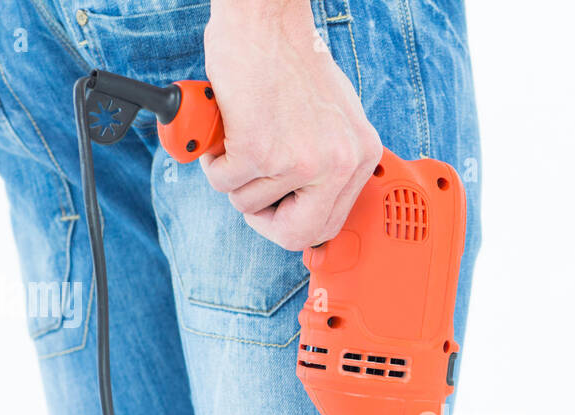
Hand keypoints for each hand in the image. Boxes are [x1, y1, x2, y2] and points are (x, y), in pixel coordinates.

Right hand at [201, 0, 382, 250]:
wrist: (266, 18)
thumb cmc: (291, 60)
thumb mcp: (332, 119)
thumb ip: (326, 161)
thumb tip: (308, 205)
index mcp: (360, 156)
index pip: (328, 225)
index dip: (294, 224)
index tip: (276, 211)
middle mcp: (337, 163)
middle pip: (296, 233)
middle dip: (263, 220)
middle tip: (249, 191)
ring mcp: (299, 160)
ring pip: (249, 203)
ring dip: (234, 176)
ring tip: (240, 137)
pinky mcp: (259, 150)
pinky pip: (223, 180)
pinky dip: (214, 160)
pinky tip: (226, 129)